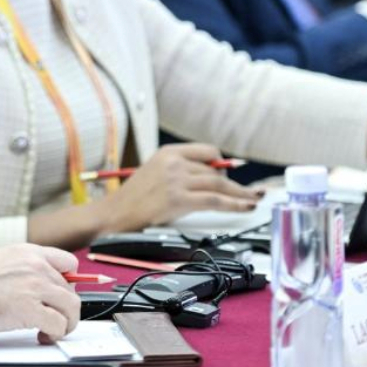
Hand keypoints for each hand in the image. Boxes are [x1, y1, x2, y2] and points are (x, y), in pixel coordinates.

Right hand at [0, 244, 80, 340]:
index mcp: (31, 253)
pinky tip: (43, 336)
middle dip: (64, 310)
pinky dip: (55, 334)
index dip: (69, 283)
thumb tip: (38, 286)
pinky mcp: (30, 309)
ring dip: (65, 324)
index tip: (62, 297)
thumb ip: (24, 268)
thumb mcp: (3, 260)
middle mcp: (38, 267)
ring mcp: (36, 287)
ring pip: (71, 308)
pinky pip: (59, 324)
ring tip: (50, 331)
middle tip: (52, 321)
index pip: (69, 263)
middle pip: (71, 291)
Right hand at [95, 144, 261, 232]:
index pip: (208, 151)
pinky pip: (214, 200)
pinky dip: (234, 204)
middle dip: (235, 184)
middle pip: (216, 171)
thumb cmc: (133, 199)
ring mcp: (176, 180)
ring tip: (254, 200)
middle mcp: (174, 162)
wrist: (113, 215)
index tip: (232, 174)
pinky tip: (244, 207)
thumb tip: (211, 178)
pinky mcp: (178, 199)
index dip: (223, 165)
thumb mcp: (156, 173)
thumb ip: (181, 171)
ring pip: (219, 185)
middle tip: (253, 192)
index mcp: (168, 152)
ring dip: (240, 195)